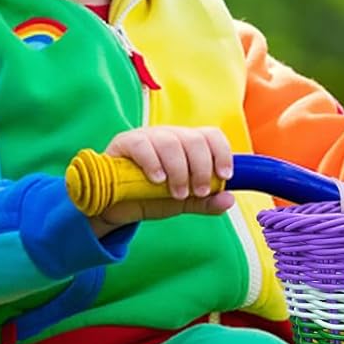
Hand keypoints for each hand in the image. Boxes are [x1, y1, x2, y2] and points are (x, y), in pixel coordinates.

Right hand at [88, 125, 235, 236]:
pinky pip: (143, 145)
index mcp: (187, 146)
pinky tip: (157, 180)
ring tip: (177, 193)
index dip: (222, 153)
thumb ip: (204, 202)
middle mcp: (170, 136)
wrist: (115, 208)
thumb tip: (229, 199)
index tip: (224, 176)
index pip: (211, 136)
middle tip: (198, 192)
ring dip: (179, 171)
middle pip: (194, 139)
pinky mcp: (125, 143)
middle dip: (201, 168)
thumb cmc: (149, 198)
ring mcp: (147, 137)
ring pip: (171, 142)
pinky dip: (154, 163)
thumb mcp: (181, 203)